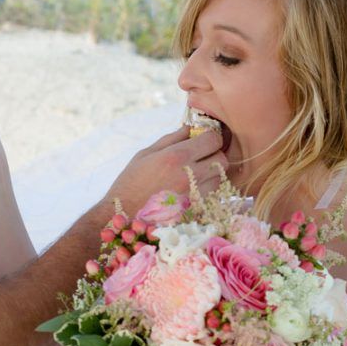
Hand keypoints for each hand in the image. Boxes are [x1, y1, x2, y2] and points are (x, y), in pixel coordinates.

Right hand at [105, 125, 228, 218]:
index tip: (202, 140)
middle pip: (222, 159)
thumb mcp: (145, 154)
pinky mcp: (196, 211)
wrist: (124, 217)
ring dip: (212, 172)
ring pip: (220, 178)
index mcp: (176, 157)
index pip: (213, 139)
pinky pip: (212, 194)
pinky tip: (191, 188)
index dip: (210, 137)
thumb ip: (171, 139)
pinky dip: (207, 188)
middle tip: (201, 157)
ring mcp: (195, 195)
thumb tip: (191, 128)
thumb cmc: (131, 183)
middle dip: (214, 154)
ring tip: (194, 174)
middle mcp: (189, 175)